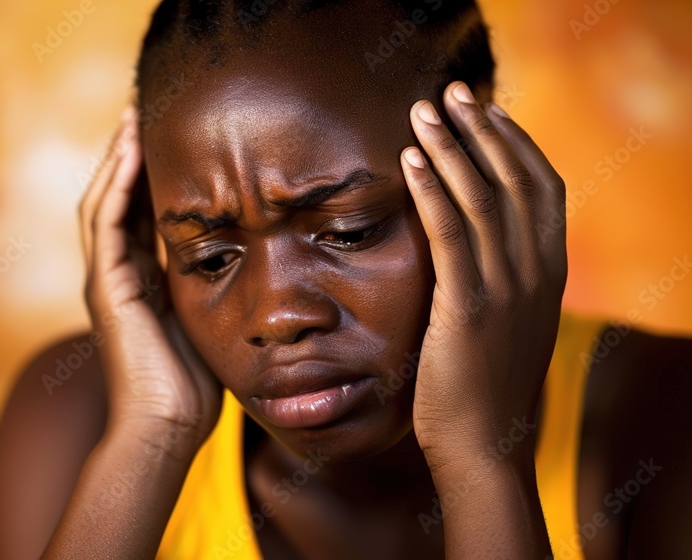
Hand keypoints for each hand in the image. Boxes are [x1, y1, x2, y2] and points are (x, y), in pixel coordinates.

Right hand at [80, 106, 222, 451]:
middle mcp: (116, 275)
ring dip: (118, 158)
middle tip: (144, 111)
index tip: (169, 139)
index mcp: (140, 283)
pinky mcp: (106, 288)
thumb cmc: (193, 388)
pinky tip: (132, 150)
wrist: (166, 429)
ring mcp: (106, 280)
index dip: (150, 176)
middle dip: (129, 155)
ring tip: (134, 116)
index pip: (139, 214)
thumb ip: (214, 290)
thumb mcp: (209, 323)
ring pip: (104, 201)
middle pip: (116, 199)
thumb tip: (252, 265)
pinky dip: (118, 184)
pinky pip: (107, 222)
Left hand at [400, 82, 567, 470]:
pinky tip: (410, 159)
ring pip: (483, 198)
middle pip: (517, 180)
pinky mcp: (468, 308)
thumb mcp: (505, 325)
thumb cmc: (483, 389)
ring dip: (452, 146)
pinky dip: (432, 190)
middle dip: (483, 129)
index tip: (488, 112)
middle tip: (452, 92)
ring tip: (423, 110)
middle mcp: (537, 274)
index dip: (516, 144)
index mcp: (549, 275)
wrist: (485, 449)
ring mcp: (507, 290)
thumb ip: (498, 280)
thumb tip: (470, 248)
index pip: (543, 189)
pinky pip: (451, 235)